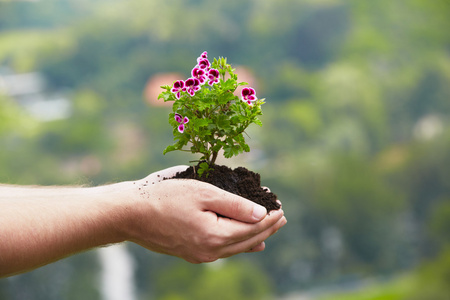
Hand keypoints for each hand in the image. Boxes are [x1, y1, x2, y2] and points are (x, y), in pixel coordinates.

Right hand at [125, 166, 286, 262]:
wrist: (131, 214)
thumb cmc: (165, 197)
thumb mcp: (204, 193)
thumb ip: (235, 205)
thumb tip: (261, 215)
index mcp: (214, 236)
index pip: (252, 228)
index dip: (269, 219)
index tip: (282, 209)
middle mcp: (210, 252)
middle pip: (247, 240)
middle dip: (267, 229)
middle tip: (283, 218)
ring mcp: (200, 255)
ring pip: (236, 247)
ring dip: (255, 237)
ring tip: (270, 230)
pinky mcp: (191, 253)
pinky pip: (223, 250)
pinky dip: (239, 244)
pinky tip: (248, 245)